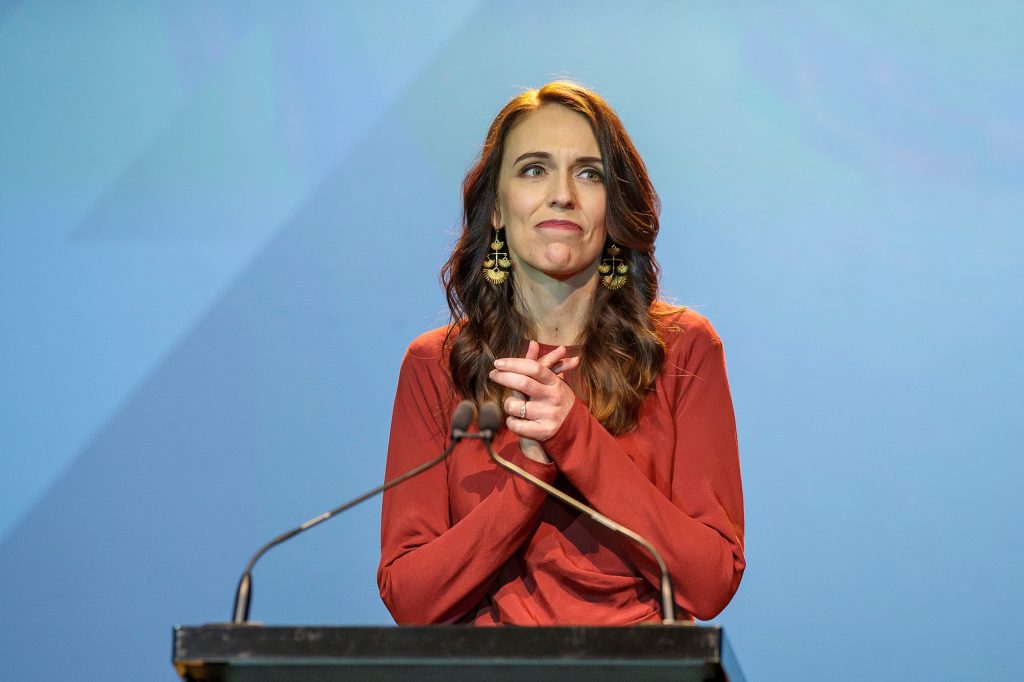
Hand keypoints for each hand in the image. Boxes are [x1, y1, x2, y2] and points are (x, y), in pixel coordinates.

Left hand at [489, 341, 577, 461]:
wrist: (573, 430)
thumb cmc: (556, 400)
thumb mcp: (552, 381)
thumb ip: (541, 363)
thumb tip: (532, 343)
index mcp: (555, 383)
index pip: (534, 368)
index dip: (514, 363)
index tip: (498, 363)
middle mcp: (553, 397)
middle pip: (523, 383)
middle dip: (503, 377)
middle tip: (493, 375)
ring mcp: (548, 415)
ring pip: (514, 406)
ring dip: (507, 404)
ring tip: (511, 404)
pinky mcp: (543, 432)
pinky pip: (516, 425)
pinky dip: (510, 421)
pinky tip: (514, 419)